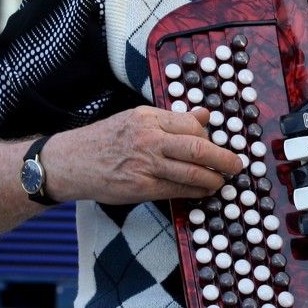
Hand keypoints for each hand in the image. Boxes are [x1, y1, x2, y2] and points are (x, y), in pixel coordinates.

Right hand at [48, 105, 241, 204]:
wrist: (71, 162)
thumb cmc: (107, 139)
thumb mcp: (137, 119)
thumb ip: (173, 119)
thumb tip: (206, 115)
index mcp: (149, 117)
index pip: (193, 125)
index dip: (210, 136)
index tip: (217, 143)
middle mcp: (149, 139)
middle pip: (198, 147)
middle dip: (224, 158)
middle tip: (236, 165)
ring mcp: (145, 165)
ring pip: (191, 173)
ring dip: (213, 179)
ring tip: (221, 181)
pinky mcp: (141, 188)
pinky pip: (177, 191)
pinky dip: (195, 192)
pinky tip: (203, 192)